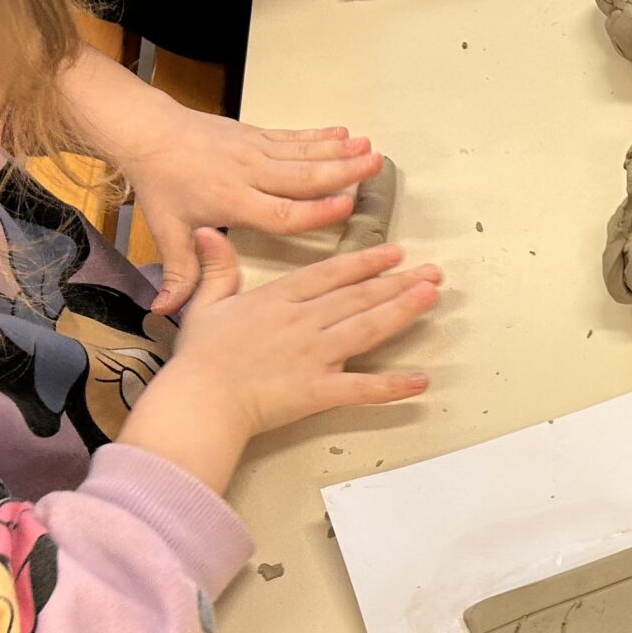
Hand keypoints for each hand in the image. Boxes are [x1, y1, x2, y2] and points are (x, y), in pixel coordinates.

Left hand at [113, 98, 385, 312]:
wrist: (146, 132)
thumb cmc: (161, 183)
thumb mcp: (167, 232)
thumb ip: (180, 273)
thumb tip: (168, 310)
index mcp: (232, 202)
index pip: (281, 211)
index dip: (315, 211)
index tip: (345, 207)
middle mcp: (249, 175)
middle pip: (303, 176)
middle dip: (342, 172)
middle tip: (374, 168)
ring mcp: (255, 151)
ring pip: (304, 153)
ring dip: (339, 152)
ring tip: (370, 150)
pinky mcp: (256, 135)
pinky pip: (293, 136)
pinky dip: (320, 136)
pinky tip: (343, 135)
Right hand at [125, 232, 440, 492]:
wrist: (200, 400)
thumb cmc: (199, 358)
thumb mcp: (206, 304)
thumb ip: (217, 268)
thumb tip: (209, 232)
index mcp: (279, 299)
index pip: (331, 273)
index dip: (365, 261)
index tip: (394, 253)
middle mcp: (303, 322)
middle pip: (358, 296)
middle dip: (398, 282)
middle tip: (432, 271)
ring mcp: (314, 355)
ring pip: (367, 328)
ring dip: (402, 312)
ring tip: (431, 297)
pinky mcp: (319, 390)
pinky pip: (362, 388)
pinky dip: (392, 386)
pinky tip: (420, 380)